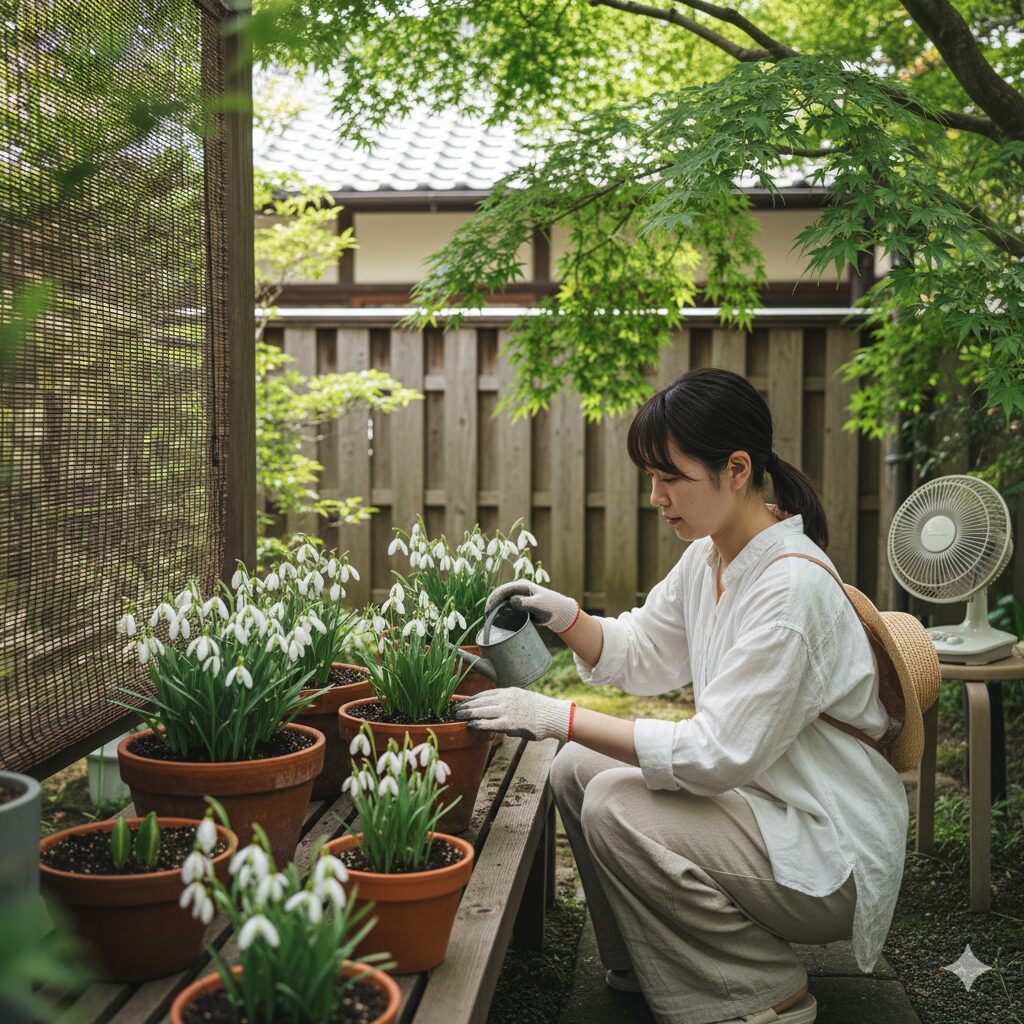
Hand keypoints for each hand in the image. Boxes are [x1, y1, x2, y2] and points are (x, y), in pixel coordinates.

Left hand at [454, 688, 573, 742]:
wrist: (553, 716)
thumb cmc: (538, 710)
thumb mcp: (522, 698)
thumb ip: (507, 702)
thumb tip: (495, 709)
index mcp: (508, 691)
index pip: (484, 694)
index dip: (471, 699)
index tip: (461, 702)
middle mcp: (506, 698)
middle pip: (480, 701)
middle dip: (465, 706)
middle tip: (453, 709)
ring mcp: (507, 710)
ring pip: (482, 711)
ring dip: (468, 714)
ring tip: (457, 716)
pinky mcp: (510, 723)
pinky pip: (490, 723)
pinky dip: (478, 724)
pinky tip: (470, 725)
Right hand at [485, 580, 579, 633]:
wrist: (560, 611)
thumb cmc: (551, 607)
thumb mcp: (539, 605)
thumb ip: (526, 603)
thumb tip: (511, 601)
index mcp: (522, 585)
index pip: (503, 590)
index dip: (493, 599)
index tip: (488, 611)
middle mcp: (518, 588)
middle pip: (500, 593)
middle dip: (491, 603)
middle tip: (486, 616)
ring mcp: (519, 595)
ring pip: (502, 599)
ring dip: (494, 607)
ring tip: (489, 618)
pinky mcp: (520, 602)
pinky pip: (507, 605)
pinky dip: (500, 610)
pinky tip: (496, 617)